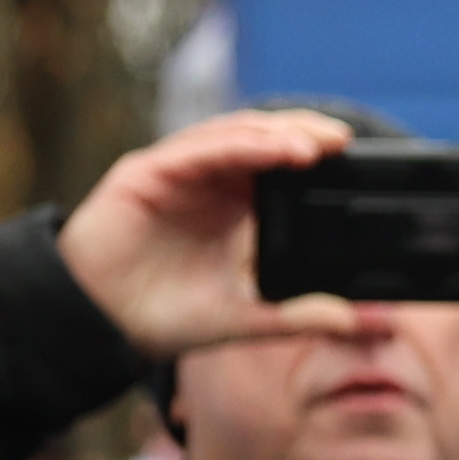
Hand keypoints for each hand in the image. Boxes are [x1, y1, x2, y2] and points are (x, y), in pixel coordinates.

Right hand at [57, 108, 382, 361]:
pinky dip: (235, 146)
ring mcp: (177, 175)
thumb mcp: (243, 318)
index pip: (282, 168)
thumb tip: (357, 319)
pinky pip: (195, 151)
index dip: (317, 158)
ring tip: (316, 145)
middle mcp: (209, 183)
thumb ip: (297, 316)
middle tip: (344, 142)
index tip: (361, 163)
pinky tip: (268, 149)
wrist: (97, 324)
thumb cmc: (163, 315)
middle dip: (304, 135)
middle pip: (263, 140)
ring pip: (233, 137)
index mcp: (235, 208)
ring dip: (275, 135)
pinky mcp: (145, 174)